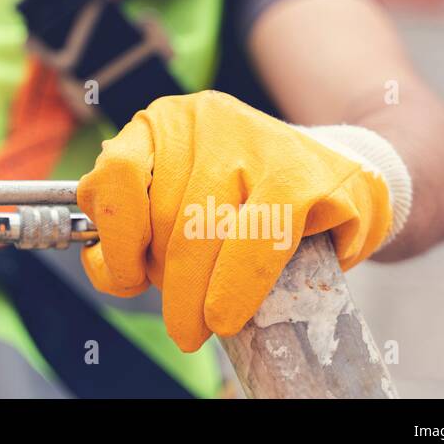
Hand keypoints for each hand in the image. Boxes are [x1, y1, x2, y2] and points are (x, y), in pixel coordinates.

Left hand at [78, 90, 409, 351]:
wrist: (338, 176)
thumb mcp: (176, 197)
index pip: (118, 172)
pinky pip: (260, 243)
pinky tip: (229, 311)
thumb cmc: (242, 199)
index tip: (127, 278)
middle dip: (168, 282)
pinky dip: (239, 288)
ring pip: (208, 231)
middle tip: (181, 322)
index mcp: (164, 122)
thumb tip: (105, 266)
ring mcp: (258, 141)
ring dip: (199, 295)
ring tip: (205, 323)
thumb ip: (132, 223)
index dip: (115, 237)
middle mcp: (206, 120)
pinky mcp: (305, 175)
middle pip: (167, 215)